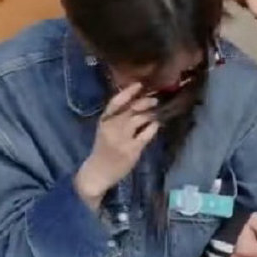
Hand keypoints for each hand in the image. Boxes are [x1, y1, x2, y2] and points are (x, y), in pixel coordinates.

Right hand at [75, 83, 158, 207]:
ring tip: (158, 111)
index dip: (128, 92)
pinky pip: (146, 134)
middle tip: (155, 99)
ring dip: (151, 113)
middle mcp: (112, 128)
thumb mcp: (105, 129)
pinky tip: (157, 124)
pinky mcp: (132, 150)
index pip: (115, 102)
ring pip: (139, 119)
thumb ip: (117, 117)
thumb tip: (137, 101)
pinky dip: (153, 127)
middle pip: (131, 109)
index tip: (139, 84)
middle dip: (145, 102)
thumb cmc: (103, 149)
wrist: (98, 172)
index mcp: (104, 121)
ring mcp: (122, 139)